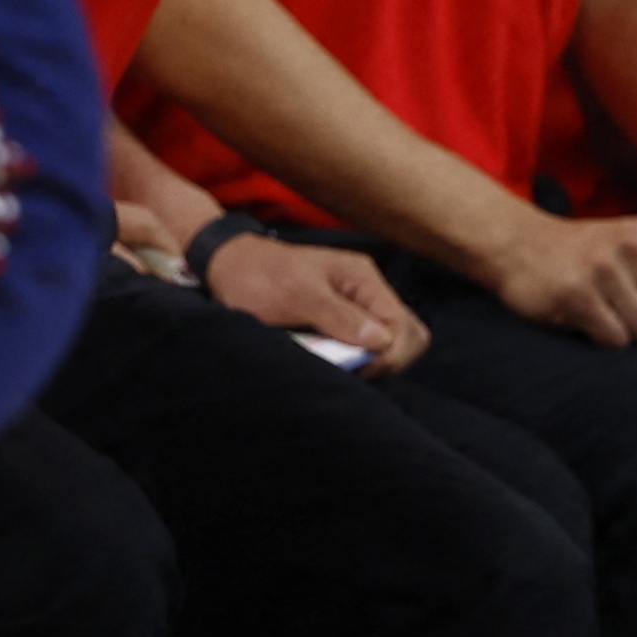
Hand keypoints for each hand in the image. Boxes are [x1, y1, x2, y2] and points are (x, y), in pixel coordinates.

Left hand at [210, 230, 427, 369]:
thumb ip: (339, 316)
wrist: (229, 266)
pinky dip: (358, 360)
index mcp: (363, 279)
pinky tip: (335, 363)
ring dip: (372, 363)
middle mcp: (367, 292)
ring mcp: (356, 307)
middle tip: (352, 370)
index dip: (386, 354)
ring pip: (391, 345)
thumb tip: (382, 341)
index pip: (402, 326)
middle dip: (387, 361)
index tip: (356, 367)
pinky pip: (366, 347)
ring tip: (341, 367)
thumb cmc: (259, 277)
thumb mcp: (297, 295)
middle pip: (407, 336)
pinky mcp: (341, 322)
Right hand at [485, 206, 636, 348]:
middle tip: (632, 310)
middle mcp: (635, 245)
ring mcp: (604, 269)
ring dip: (631, 333)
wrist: (519, 244)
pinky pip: (615, 340)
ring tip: (609, 311)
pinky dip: (606, 337)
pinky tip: (588, 317)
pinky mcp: (577, 295)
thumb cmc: (589, 253)